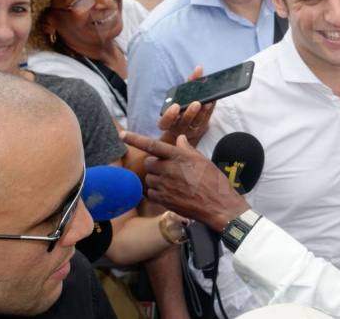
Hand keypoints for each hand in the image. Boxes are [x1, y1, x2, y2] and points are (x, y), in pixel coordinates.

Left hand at [120, 132, 250, 231]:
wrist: (217, 205)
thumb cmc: (213, 181)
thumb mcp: (203, 160)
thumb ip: (187, 149)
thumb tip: (179, 139)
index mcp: (178, 157)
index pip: (152, 145)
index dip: (135, 139)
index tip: (122, 134)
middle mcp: (168, 170)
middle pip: (148, 163)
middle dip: (155, 164)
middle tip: (168, 168)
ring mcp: (164, 185)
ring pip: (149, 178)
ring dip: (156, 178)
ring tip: (173, 182)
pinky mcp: (163, 199)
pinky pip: (151, 192)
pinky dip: (157, 192)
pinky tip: (170, 193)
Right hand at [158, 66, 214, 145]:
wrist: (191, 121)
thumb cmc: (184, 105)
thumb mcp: (184, 94)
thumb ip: (190, 82)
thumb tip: (199, 69)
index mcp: (168, 120)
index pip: (164, 123)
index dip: (168, 116)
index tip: (175, 106)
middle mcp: (178, 127)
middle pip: (182, 123)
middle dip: (189, 113)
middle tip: (196, 103)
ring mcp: (190, 129)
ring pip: (195, 123)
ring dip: (202, 111)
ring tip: (207, 101)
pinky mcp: (201, 128)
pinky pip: (205, 120)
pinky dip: (209, 110)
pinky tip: (212, 101)